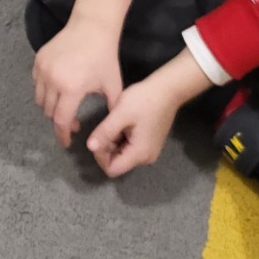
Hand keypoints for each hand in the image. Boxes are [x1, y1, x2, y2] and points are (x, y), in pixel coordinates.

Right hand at [34, 21, 125, 148]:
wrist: (91, 26)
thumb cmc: (105, 56)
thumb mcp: (113, 85)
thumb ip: (112, 109)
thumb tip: (112, 130)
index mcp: (71, 89)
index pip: (61, 120)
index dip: (63, 135)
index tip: (67, 143)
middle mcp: (53, 80)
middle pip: (48, 112)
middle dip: (59, 121)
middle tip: (71, 122)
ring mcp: (43, 69)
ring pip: (39, 99)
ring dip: (49, 107)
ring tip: (63, 107)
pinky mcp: (38, 60)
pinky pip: (36, 83)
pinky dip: (43, 91)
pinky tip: (57, 90)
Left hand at [87, 49, 211, 177]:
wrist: (168, 89)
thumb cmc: (144, 100)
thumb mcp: (120, 114)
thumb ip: (105, 132)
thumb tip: (90, 147)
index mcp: (139, 154)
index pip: (112, 169)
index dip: (100, 156)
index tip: (99, 137)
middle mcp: (146, 158)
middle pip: (117, 163)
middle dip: (107, 148)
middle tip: (107, 126)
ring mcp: (149, 151)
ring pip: (122, 154)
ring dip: (114, 141)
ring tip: (116, 122)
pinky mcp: (150, 142)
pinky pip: (130, 147)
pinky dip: (122, 138)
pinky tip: (123, 122)